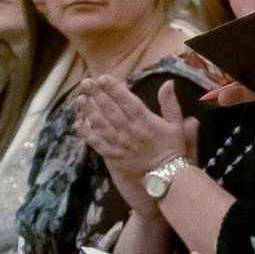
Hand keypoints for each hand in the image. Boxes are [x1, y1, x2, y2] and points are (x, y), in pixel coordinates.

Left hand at [75, 69, 193, 192]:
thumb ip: (170, 103)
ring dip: (89, 111)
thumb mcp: (176, 124)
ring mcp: (120, 144)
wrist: (167, 175)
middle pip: (110, 110)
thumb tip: (168, 82)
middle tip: (85, 83)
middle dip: (97, 95)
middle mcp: (130, 131)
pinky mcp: (113, 156)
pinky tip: (78, 125)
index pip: (127, 101)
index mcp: (144, 121)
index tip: (102, 78)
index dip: (114, 89)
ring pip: (101, 125)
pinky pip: (98, 144)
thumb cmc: (171, 147)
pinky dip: (87, 134)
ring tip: (80, 99)